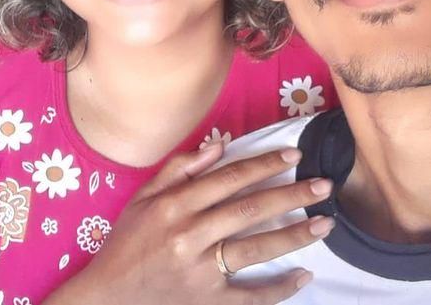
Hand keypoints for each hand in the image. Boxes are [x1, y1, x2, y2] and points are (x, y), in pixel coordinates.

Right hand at [44, 143, 333, 304]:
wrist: (105, 300)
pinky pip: (249, 297)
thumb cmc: (126, 243)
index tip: (293, 156)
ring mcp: (199, 271)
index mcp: (175, 205)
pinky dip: (278, 288)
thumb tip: (220, 142)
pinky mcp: (206, 302)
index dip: (264, 165)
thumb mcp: (143, 197)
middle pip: (250, 210)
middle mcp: (189, 234)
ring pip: (256, 249)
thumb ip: (180, 167)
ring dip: (294, 236)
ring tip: (324, 224)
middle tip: (324, 186)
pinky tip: (302, 276)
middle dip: (292, 195)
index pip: (230, 178)